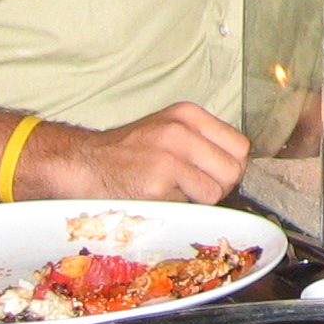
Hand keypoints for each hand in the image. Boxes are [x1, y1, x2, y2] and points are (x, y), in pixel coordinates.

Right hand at [48, 102, 249, 202]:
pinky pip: (189, 207)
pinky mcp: (157, 185)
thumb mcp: (168, 129)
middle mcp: (181, 132)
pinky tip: (157, 198)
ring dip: (199, 200)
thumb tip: (238, 166)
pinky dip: (178, 209)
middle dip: (220, 186)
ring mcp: (169, 157)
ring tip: (174, 192)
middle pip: (234, 170)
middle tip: (195, 189)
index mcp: (188, 115)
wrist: (83, 163)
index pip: (240, 146)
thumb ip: (202, 141)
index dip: (230, 166)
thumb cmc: (128, 152)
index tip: (213, 174)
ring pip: (215, 192)